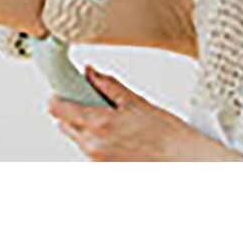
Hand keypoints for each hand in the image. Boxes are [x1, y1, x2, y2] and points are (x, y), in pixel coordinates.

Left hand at [49, 65, 242, 160]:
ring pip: (77, 138)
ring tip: (112, 121)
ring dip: (85, 127)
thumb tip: (89, 72)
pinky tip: (118, 136)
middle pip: (63, 124)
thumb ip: (107, 85)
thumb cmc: (167, 133)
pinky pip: (90, 151)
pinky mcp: (105, 170)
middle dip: (72, 111)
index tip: (64, 89)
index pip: (56, 109)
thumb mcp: (135, 101)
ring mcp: (97, 160)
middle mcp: (92, 145)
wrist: (186, 163)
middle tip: (92, 102)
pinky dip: (97, 141)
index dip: (57, 96)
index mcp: (98, 124)